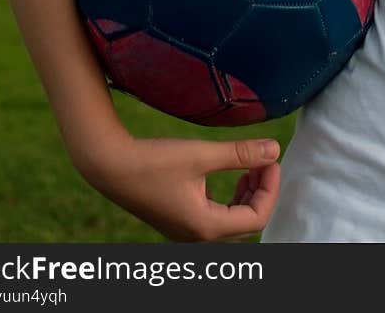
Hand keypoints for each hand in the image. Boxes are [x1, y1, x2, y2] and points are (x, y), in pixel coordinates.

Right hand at [82, 133, 281, 240]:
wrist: (110, 167)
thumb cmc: (154, 161)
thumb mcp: (201, 154)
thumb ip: (240, 153)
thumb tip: (274, 149)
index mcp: (206, 226)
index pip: (256, 217)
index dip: (270, 188)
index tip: (271, 159)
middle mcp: (197, 236)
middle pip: (246, 223)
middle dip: (261, 192)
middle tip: (263, 161)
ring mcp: (186, 231)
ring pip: (231, 222)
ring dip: (246, 196)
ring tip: (249, 166)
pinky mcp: (179, 220)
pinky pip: (216, 217)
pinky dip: (229, 198)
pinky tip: (227, 174)